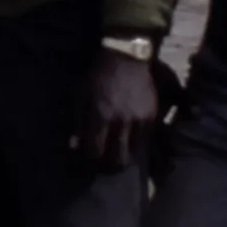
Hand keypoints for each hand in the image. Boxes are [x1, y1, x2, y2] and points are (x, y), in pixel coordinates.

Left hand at [83, 47, 167, 170]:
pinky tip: (129, 142)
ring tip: (117, 156)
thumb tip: (74, 147)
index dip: (90, 162)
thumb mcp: (82, 96)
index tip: (88, 163)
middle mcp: (121, 122)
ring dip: (124, 157)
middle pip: (117, 159)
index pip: (95, 152)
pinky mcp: (151, 117)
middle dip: (109, 167)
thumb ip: (78, 123)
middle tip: (104, 166)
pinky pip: (144, 141)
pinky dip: (136, 145)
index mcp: (100, 116)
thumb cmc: (99, 77)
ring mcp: (139, 121)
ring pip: (133, 153)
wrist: (127, 59)